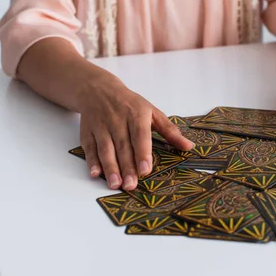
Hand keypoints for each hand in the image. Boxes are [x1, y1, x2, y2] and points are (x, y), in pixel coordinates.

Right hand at [77, 74, 193, 190]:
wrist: (98, 90)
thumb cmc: (130, 104)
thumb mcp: (152, 112)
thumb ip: (170, 131)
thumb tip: (188, 146)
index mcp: (136, 115)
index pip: (140, 135)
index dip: (142, 153)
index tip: (145, 170)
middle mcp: (117, 120)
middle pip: (123, 146)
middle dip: (126, 167)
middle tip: (131, 186)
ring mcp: (100, 126)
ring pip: (105, 149)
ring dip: (110, 168)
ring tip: (115, 184)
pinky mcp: (87, 132)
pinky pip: (89, 148)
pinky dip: (91, 161)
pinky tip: (95, 174)